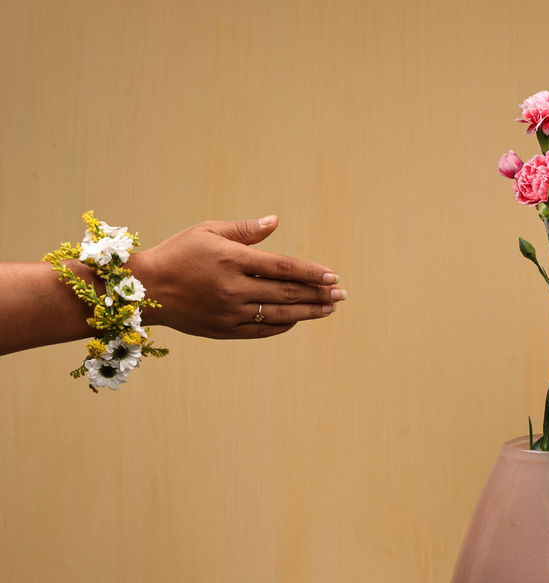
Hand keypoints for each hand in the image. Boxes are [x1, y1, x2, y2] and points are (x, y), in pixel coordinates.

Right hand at [130, 215, 344, 338]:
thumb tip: (276, 221)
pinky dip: (283, 325)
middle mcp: (232, 287)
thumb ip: (244, 230)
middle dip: (318, 294)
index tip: (333, 276)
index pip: (283, 267)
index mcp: (231, 259)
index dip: (312, 273)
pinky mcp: (222, 329)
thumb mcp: (207, 231)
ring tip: (329, 308)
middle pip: (286, 293)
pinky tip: (299, 320)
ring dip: (308, 312)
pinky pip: (261, 331)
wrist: (143, 289)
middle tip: (341, 294)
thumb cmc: (178, 253)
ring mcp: (228, 312)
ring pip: (278, 314)